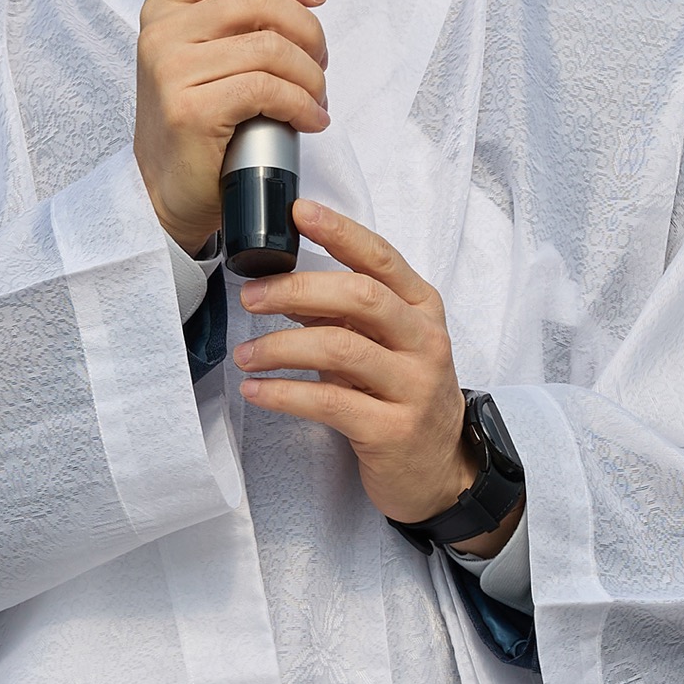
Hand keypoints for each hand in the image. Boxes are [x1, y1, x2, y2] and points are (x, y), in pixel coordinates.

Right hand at [135, 0, 329, 251]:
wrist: (165, 191)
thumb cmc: (197, 123)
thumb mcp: (206, 55)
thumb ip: (237, 19)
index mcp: (166, 7)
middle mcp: (163, 33)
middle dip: (308, 30)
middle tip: (320, 61)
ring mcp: (171, 71)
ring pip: (270, 48)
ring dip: (310, 76)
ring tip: (315, 98)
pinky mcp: (190, 111)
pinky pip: (268, 90)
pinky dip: (302, 105)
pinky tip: (309, 120)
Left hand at [232, 201, 515, 553]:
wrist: (439, 471)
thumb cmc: (402, 394)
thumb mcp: (383, 344)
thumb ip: (344, 312)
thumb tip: (282, 282)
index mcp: (423, 308)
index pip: (381, 258)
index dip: (340, 232)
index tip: (298, 212)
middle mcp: (425, 341)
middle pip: (360, 297)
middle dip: (296, 289)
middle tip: (250, 295)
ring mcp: (414, 387)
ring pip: (341, 348)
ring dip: (280, 347)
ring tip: (244, 354)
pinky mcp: (392, 430)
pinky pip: (329, 402)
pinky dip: (284, 393)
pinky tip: (257, 390)